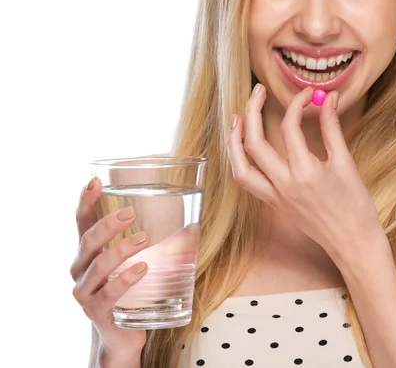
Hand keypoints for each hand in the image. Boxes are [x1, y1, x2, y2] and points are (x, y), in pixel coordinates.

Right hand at [70, 177, 147, 357]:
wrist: (122, 334)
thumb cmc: (132, 289)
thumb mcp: (135, 261)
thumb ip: (151, 240)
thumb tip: (193, 217)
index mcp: (89, 251)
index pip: (82, 222)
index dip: (86, 201)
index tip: (95, 182)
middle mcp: (81, 269)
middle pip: (88, 240)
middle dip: (108, 224)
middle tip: (132, 213)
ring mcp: (86, 292)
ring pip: (99, 265)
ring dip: (122, 249)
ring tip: (144, 238)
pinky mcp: (97, 312)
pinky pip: (108, 293)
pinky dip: (125, 279)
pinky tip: (141, 269)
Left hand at [226, 85, 381, 260]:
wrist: (354, 243)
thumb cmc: (356, 206)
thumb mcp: (346, 163)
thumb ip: (332, 128)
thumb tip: (327, 99)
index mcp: (305, 172)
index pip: (290, 127)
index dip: (297, 103)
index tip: (308, 93)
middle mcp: (284, 185)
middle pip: (254, 143)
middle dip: (252, 111)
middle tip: (258, 90)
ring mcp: (275, 197)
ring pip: (240, 167)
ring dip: (234, 141)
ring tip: (237, 118)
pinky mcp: (274, 205)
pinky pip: (248, 182)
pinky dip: (241, 162)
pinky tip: (244, 148)